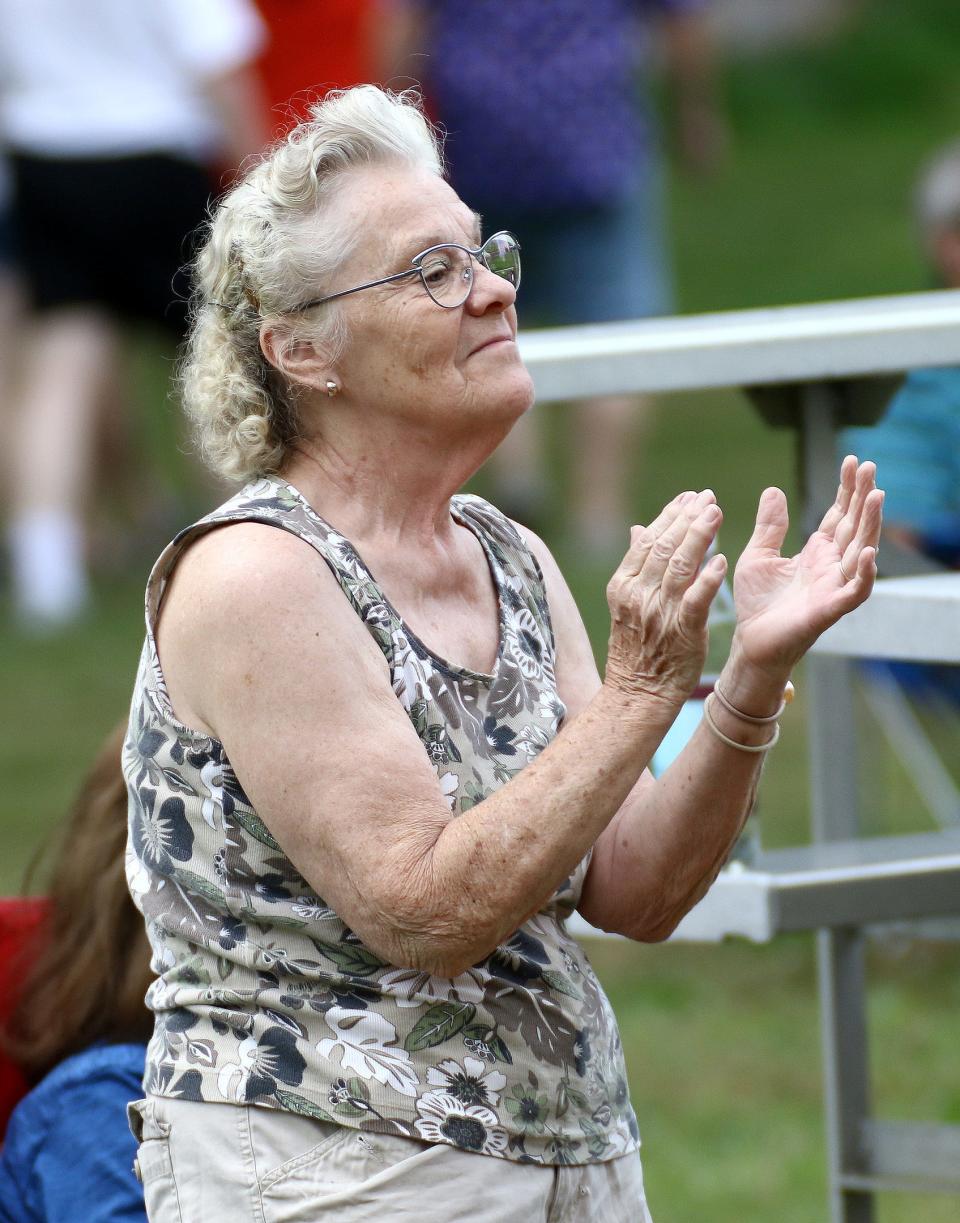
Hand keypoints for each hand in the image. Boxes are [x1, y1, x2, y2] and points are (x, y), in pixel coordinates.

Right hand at [604, 490, 727, 706]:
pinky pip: (696, 601)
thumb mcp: (626, 604)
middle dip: (687, 518)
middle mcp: (639, 595)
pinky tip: (721, 561)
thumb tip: (637, 528)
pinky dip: (708, 580)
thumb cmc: (636, 649)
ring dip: (700, 537)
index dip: (669, 515)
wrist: (637, 694)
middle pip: (664, 547)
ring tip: (716, 514)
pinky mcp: (682, 633)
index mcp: (623, 585)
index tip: (689, 496)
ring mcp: (659, 614)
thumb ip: (636, 565)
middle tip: (708, 497)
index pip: (647, 540)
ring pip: (680, 567)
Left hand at [731, 457, 882, 677]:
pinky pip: (855, 590)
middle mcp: (832, 565)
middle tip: (869, 466)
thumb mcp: (758, 555)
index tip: (852, 461)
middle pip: (854, 525)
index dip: (847, 489)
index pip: (839, 514)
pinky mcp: (830, 609)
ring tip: (876, 495)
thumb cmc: (757, 602)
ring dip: (870, 524)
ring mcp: (834, 586)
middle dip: (863, 496)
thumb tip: (773, 489)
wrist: (751, 641)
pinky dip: (863, 572)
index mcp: (817, 551)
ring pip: (861, 550)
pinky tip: (867, 551)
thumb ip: (770, 526)